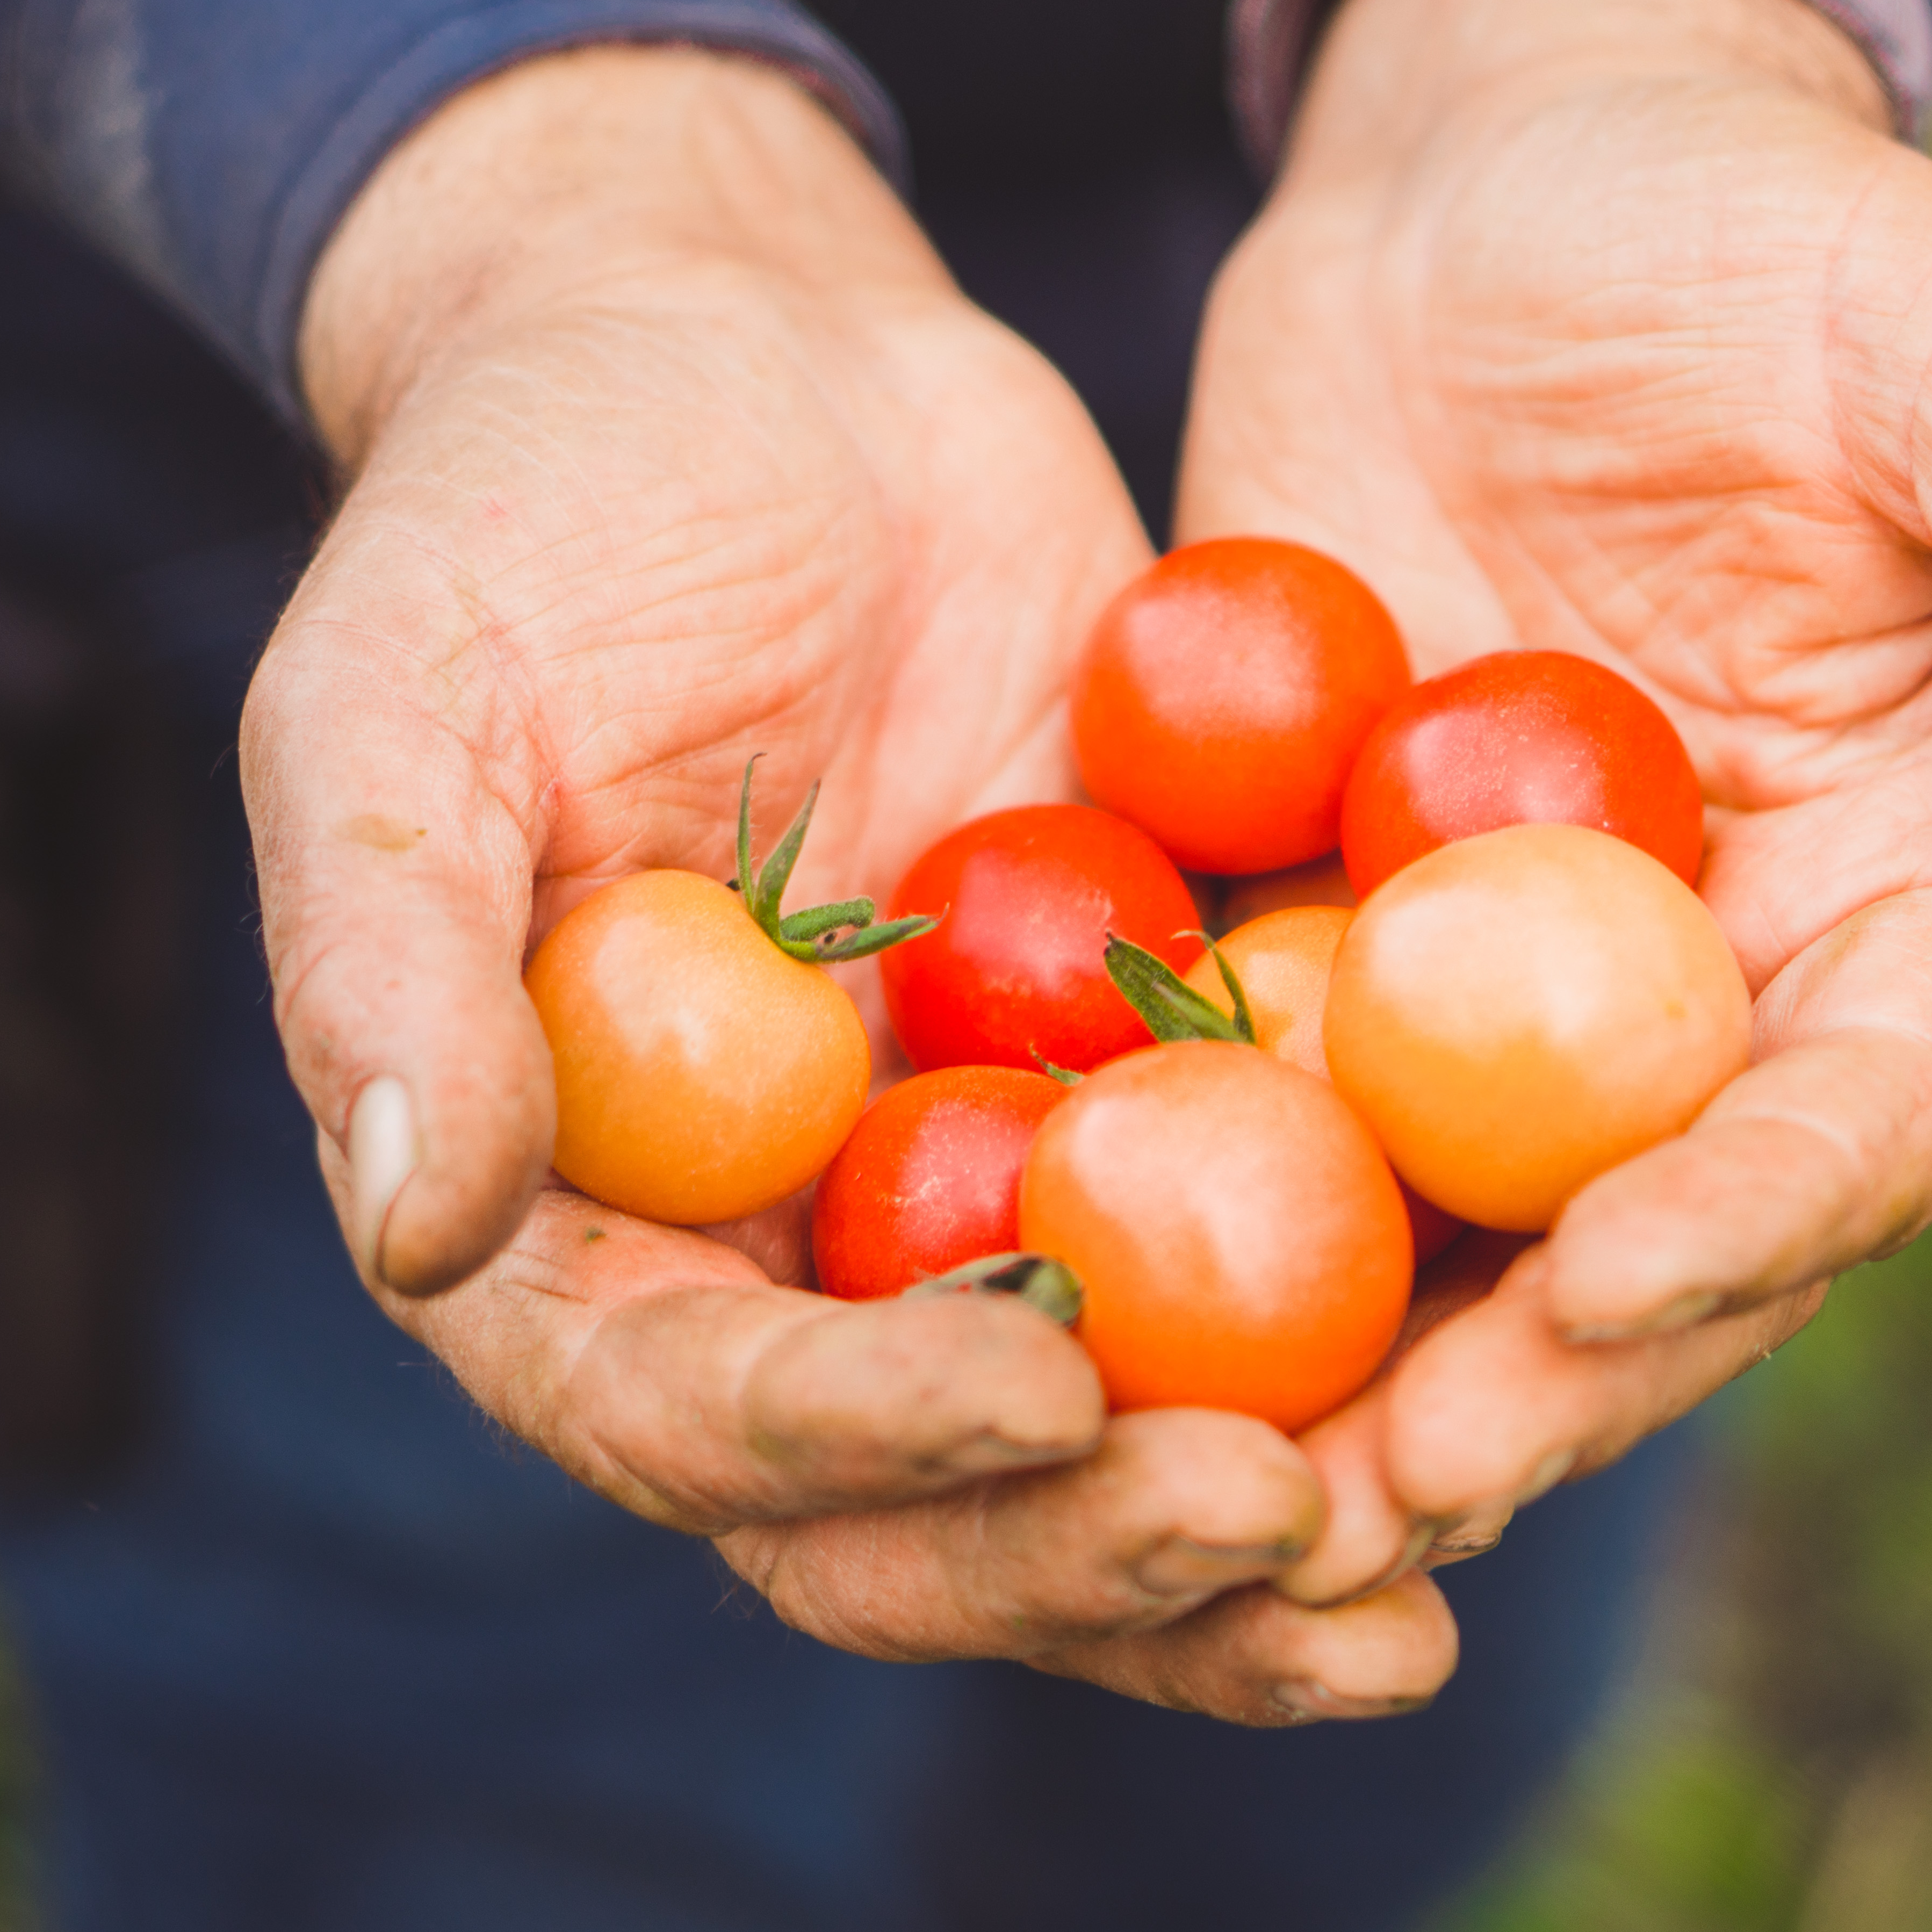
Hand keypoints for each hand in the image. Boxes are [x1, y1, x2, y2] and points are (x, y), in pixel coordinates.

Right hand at [242, 47, 1452, 1721]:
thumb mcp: (396, 700)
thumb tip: (418, 1227)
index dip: (858, 1440)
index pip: (696, 1412)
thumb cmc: (524, 512)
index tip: (1042, 1391)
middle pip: (926, 1506)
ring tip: (1424, 1576)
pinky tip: (1540, 1337)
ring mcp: (973, 1180)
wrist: (750, 355)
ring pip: (1113, 1440)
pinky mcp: (1139, 1079)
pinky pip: (1258, 1241)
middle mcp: (782, 1253)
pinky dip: (1375, 1324)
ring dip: (1258, 1541)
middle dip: (1093, 1549)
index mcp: (580, 1222)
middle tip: (1293, 1526)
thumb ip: (391, 963)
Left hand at [1182, 0, 1931, 1599]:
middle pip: (1648, 1243)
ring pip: (1445, 1235)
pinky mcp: (1335, 948)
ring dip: (1337, 1374)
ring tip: (1205, 1496)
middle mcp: (1725, 993)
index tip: (1613, 1281)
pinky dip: (1178, 1213)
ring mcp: (1513, 998)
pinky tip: (1057, 1304)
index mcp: (1916, 899)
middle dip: (1533, 1382)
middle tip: (1386, 1495)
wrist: (1498, 193)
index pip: (1876, 1108)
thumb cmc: (1751, 233)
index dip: (1763, 1213)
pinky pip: (1261, 1110)